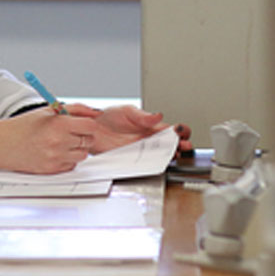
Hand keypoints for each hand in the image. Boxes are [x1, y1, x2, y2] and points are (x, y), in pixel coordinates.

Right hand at [0, 108, 101, 173]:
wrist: (3, 143)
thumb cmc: (24, 126)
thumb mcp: (48, 110)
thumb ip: (75, 109)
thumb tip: (96, 113)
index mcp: (58, 124)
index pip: (90, 126)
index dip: (87, 125)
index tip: (81, 124)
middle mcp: (58, 141)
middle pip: (89, 141)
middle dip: (82, 136)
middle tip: (68, 133)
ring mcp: (56, 157)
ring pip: (82, 155)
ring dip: (76, 149)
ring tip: (60, 143)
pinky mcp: (52, 169)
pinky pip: (72, 165)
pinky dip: (67, 159)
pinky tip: (54, 152)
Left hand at [64, 104, 191, 154]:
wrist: (91, 127)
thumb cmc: (108, 116)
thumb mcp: (126, 111)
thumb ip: (142, 115)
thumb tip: (158, 116)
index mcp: (151, 126)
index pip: (172, 130)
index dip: (181, 131)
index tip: (181, 132)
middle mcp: (149, 139)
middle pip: (172, 145)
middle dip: (181, 146)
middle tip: (182, 146)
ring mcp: (141, 150)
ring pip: (161, 156)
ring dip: (169, 156)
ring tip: (172, 154)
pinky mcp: (132, 159)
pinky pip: (145, 164)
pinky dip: (152, 164)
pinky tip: (156, 161)